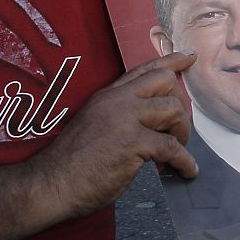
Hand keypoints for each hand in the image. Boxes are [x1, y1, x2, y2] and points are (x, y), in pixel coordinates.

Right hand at [30, 51, 197, 219]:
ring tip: (177, 149)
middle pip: (165, 82)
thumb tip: (150, 121)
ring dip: (182, 131)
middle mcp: (117, 101)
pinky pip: (172, 147)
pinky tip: (187, 170)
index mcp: (107, 96)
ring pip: (173, 110)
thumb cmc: (70, 162)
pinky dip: (185, 161)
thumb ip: (117, 115)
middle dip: (180, 102)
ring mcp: (125, 120)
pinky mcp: (132, 144)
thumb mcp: (92, 124)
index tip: (189, 56)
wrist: (51, 183)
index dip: (170, 61)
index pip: (143, 69)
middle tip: (178, 127)